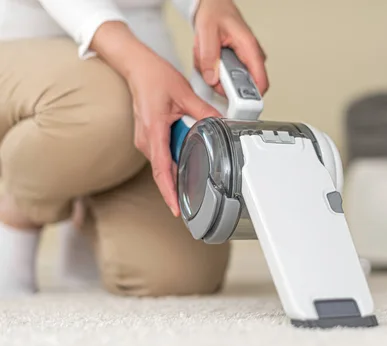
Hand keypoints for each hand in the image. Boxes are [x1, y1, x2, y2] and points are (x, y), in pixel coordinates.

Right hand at [127, 51, 219, 216]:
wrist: (137, 67)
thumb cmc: (154, 78)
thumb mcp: (185, 93)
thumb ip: (204, 112)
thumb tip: (221, 124)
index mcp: (154, 130)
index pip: (162, 169)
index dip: (170, 191)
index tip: (176, 208)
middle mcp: (146, 139)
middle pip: (163, 172)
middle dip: (177, 189)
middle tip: (192, 205)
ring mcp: (145, 139)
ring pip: (163, 164)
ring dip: (177, 174)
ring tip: (193, 186)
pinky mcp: (148, 137)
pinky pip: (162, 156)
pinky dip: (173, 163)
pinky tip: (186, 166)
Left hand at [193, 0, 268, 95]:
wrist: (213, 6)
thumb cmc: (215, 14)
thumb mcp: (207, 32)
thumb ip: (208, 57)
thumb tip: (212, 79)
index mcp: (249, 48)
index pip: (260, 82)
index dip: (251, 98)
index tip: (238, 104)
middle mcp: (252, 55)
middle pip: (245, 87)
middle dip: (224, 85)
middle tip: (211, 74)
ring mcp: (247, 60)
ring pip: (235, 83)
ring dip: (218, 78)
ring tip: (208, 60)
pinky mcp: (239, 63)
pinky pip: (229, 77)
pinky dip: (216, 73)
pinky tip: (210, 61)